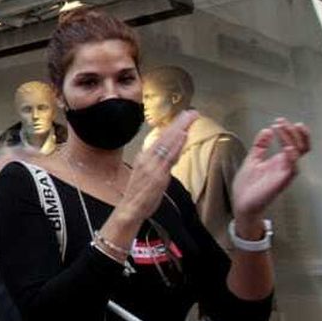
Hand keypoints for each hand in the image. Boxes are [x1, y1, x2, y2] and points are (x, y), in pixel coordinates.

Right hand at [113, 110, 197, 229]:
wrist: (130, 209)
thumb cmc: (140, 193)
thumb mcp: (150, 173)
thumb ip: (162, 162)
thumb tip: (173, 151)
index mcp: (145, 156)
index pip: (161, 138)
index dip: (174, 127)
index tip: (185, 117)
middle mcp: (147, 158)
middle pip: (165, 137)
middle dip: (179, 123)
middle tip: (192, 112)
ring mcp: (152, 166)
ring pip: (167, 144)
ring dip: (179, 130)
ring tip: (189, 118)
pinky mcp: (157, 175)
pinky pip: (168, 157)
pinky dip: (175, 145)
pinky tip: (182, 136)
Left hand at [232, 119, 310, 228]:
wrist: (242, 202)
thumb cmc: (248, 185)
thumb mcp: (253, 159)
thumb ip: (260, 146)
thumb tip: (267, 130)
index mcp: (280, 160)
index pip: (295, 143)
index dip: (292, 131)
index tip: (280, 121)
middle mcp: (286, 165)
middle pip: (302, 146)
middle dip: (294, 132)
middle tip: (282, 122)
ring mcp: (285, 173)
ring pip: (298, 153)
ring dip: (290, 139)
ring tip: (280, 128)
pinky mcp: (282, 181)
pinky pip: (293, 168)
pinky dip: (292, 156)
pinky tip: (286, 147)